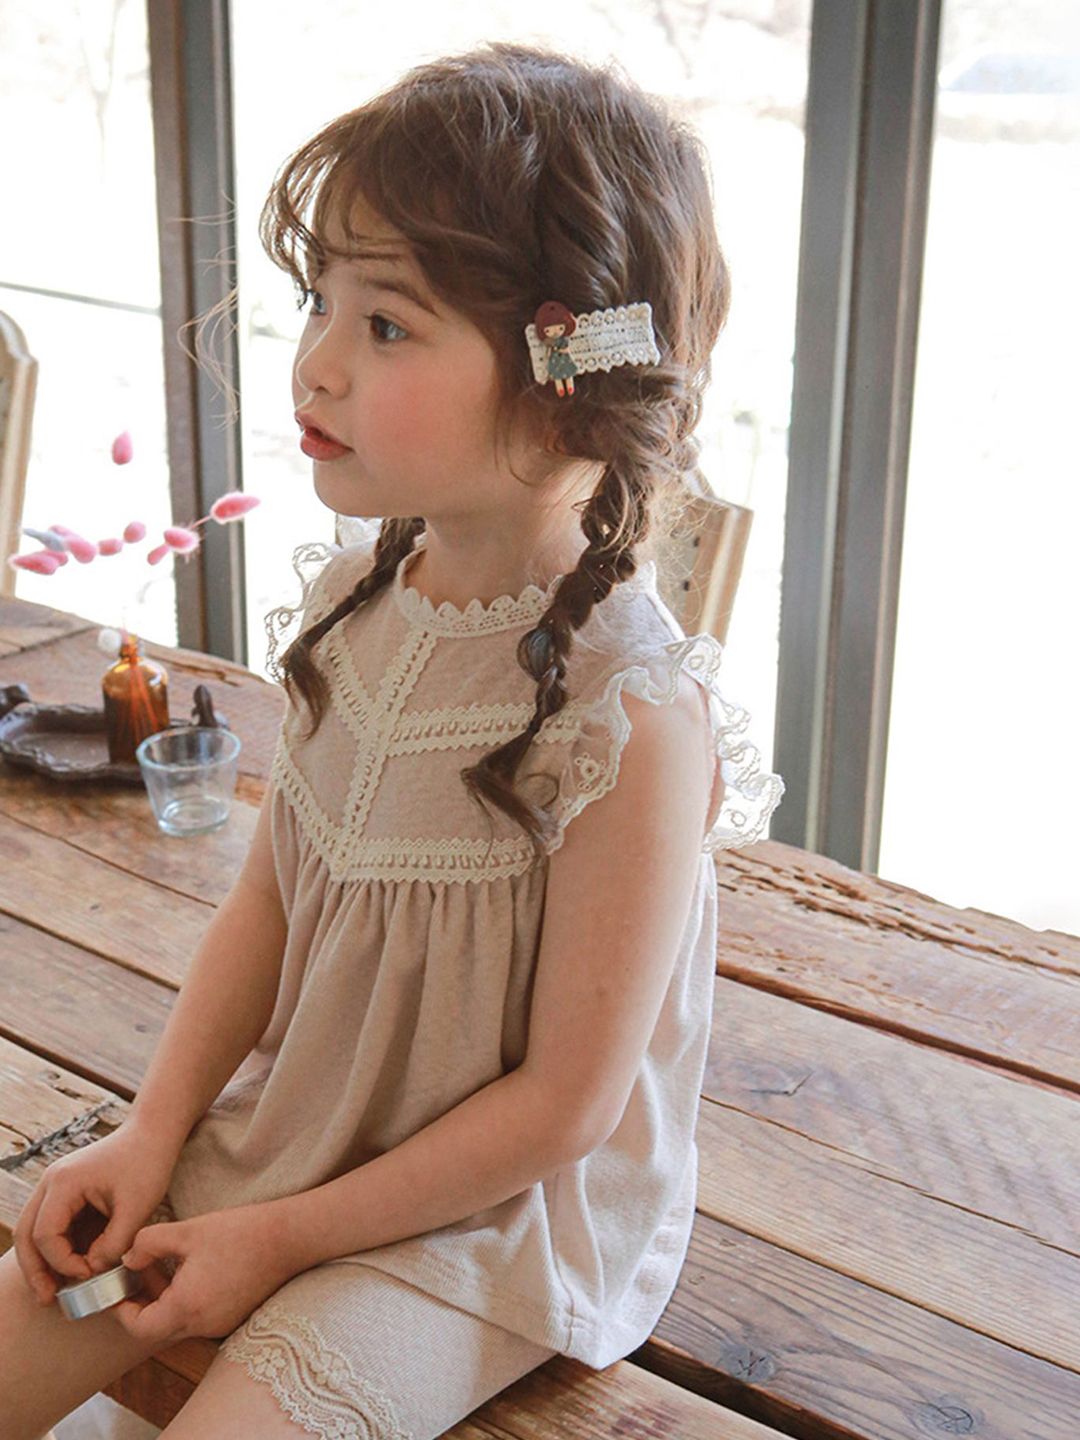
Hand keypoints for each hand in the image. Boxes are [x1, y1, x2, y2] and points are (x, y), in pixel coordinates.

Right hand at [13, 1122, 179, 1306]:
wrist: (154, 1132)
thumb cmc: (148, 1164)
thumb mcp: (137, 1208)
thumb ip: (114, 1244)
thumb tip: (92, 1272)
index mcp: (64, 1182)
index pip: (46, 1234)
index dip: (63, 1262)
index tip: (88, 1274)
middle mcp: (51, 1182)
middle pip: (26, 1233)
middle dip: (35, 1270)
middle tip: (47, 1299)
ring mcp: (56, 1186)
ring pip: (34, 1231)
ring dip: (42, 1262)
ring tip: (54, 1292)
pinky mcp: (67, 1192)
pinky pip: (52, 1225)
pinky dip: (57, 1248)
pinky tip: (71, 1269)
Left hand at [111, 1204, 293, 1345]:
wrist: (289, 1237)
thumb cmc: (241, 1232)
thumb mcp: (188, 1231)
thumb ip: (148, 1243)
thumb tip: (128, 1258)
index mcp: (187, 1305)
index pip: (140, 1327)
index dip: (122, 1310)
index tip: (118, 1289)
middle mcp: (202, 1324)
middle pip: (156, 1328)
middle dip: (142, 1302)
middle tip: (138, 1272)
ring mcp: (219, 1324)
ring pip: (176, 1323)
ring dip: (163, 1299)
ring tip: (165, 1264)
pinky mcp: (232, 1317)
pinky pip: (197, 1317)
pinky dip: (184, 1300)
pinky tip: (191, 1270)